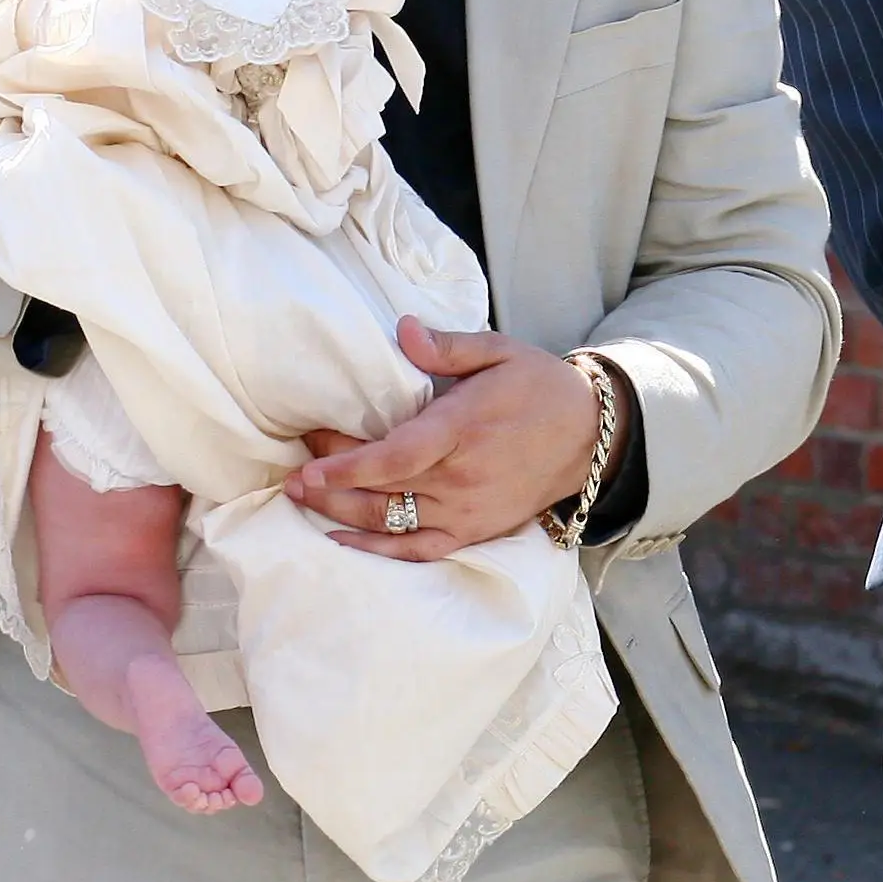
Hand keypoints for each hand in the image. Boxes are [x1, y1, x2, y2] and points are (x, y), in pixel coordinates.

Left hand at [282, 319, 618, 559]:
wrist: (589, 438)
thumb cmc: (539, 388)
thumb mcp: (501, 351)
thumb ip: (449, 346)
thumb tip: (403, 329)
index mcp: (464, 429)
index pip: (397, 456)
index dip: (349, 465)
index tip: (309, 463)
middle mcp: (461, 478)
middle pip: (383, 490)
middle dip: (330, 483)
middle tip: (293, 470)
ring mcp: (467, 511)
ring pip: (391, 522)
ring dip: (341, 513)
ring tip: (303, 497)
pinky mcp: (473, 531)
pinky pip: (418, 550)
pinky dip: (378, 552)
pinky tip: (340, 540)